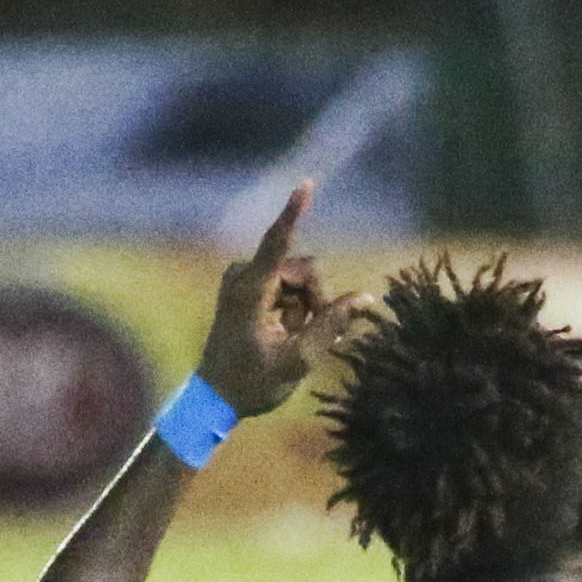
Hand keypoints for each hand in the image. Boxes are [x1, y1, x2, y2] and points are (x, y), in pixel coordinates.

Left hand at [196, 181, 376, 418]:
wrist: (214, 399)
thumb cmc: (252, 383)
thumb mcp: (298, 359)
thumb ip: (332, 325)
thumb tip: (367, 297)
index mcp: (250, 291)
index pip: (277, 243)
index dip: (294, 213)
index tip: (305, 183)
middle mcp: (243, 276)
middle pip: (303, 268)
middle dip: (316, 298)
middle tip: (311, 334)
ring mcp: (242, 280)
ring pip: (298, 278)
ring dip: (306, 306)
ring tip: (292, 338)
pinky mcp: (246, 287)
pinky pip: (286, 285)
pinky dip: (295, 307)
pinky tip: (286, 332)